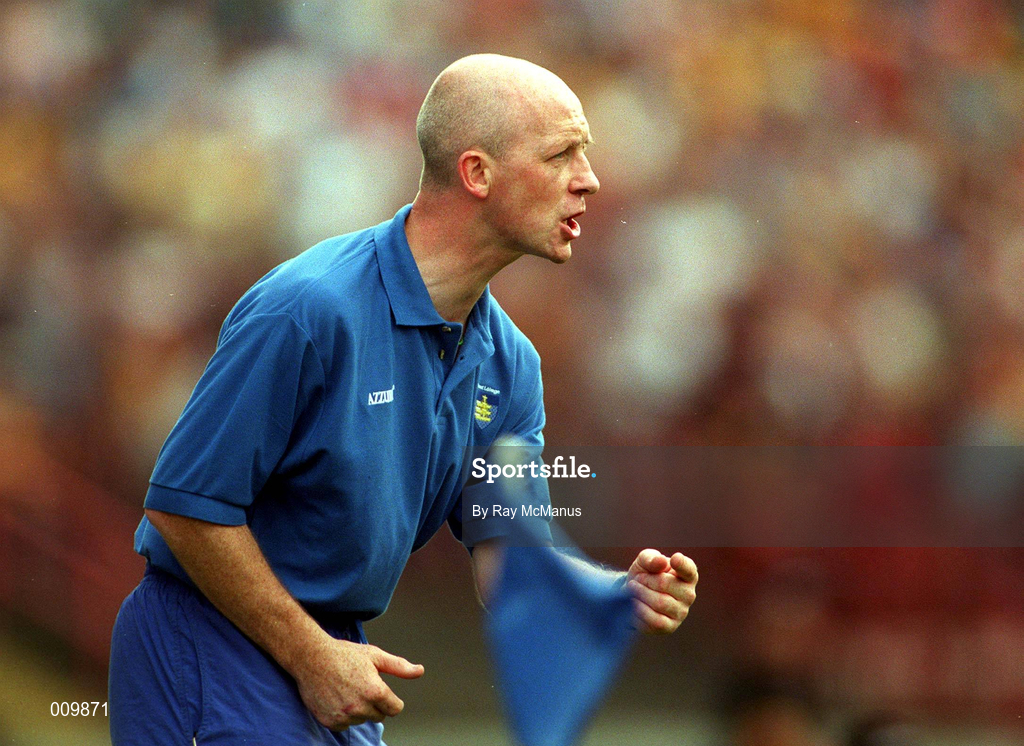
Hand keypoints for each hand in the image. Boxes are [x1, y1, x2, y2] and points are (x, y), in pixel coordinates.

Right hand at [292, 637, 424, 730]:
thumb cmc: (345, 654)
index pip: (395, 709)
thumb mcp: (375, 655)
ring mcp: (344, 716)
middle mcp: (360, 707)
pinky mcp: (330, 721)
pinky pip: (345, 724)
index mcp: (375, 691)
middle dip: (375, 703)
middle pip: (379, 716)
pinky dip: (343, 715)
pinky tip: (337, 697)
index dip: (391, 699)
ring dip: (359, 709)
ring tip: (347, 689)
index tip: (382, 690)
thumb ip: (399, 666)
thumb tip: (420, 671)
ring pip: (362, 720)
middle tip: (361, 685)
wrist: (311, 658)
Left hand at [626, 549, 697, 634]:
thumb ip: (651, 558)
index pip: (689, 569)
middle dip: (644, 580)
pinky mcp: (669, 627)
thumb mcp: (644, 561)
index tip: (674, 559)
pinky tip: (634, 603)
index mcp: (687, 575)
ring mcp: (681, 613)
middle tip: (636, 579)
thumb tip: (661, 562)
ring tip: (632, 589)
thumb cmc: (644, 574)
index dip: (681, 564)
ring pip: (659, 603)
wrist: (632, 596)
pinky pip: (655, 620)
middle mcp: (689, 594)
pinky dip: (640, 610)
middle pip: (664, 584)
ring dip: (640, 594)